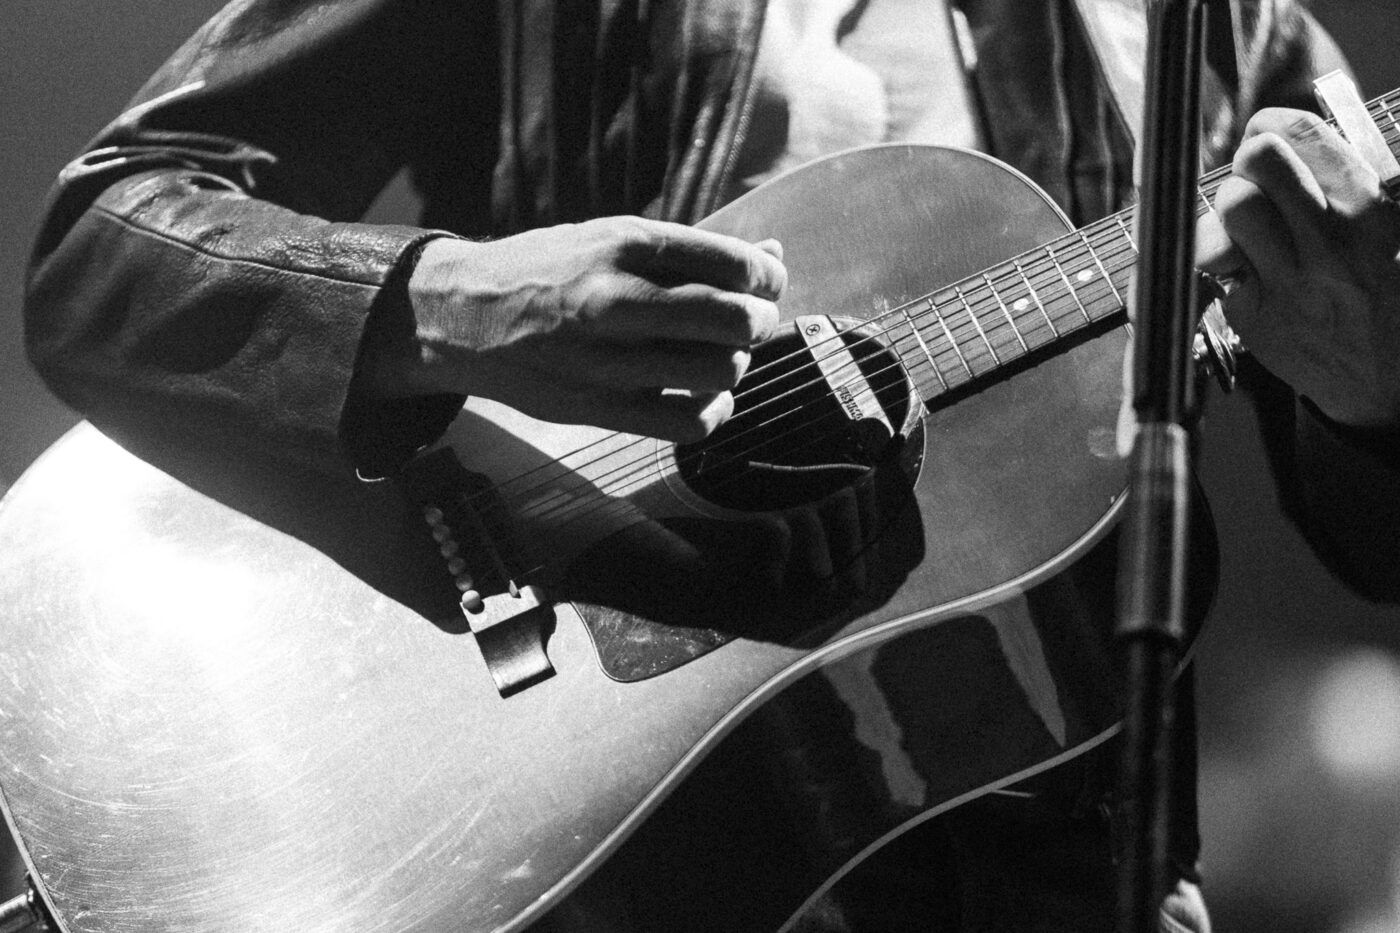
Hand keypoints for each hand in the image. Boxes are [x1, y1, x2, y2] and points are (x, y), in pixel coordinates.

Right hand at [375, 217, 785, 441]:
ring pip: (721, 373)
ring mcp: (606, 360)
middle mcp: (616, 300)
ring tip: (717, 355)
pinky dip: (712, 411)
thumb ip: (691, 252)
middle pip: (737, 320)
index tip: (765, 283)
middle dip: (759, 320)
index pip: (735, 263)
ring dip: (735, 365)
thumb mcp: (610, 238)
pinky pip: (689, 423)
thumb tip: (775, 255)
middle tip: (749, 321)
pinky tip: (701, 395)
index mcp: (624, 245)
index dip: (769, 276)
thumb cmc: (549, 271)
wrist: (463, 316)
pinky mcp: (598, 409)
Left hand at [1197, 107, 1399, 428]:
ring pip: (1228, 209)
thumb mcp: (1391, 226)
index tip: (1268, 137)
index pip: (1299, 135)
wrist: (1388, 379)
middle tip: (1257, 182)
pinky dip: (1221, 258)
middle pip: (1256, 162)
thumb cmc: (1386, 287)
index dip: (1271, 127)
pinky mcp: (1252, 315)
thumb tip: (1288, 136)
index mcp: (1370, 209)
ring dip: (1230, 211)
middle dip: (1248, 163)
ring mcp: (1287, 282)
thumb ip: (1346, 180)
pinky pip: (1212, 262)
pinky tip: (1246, 268)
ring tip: (1251, 228)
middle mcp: (1327, 243)